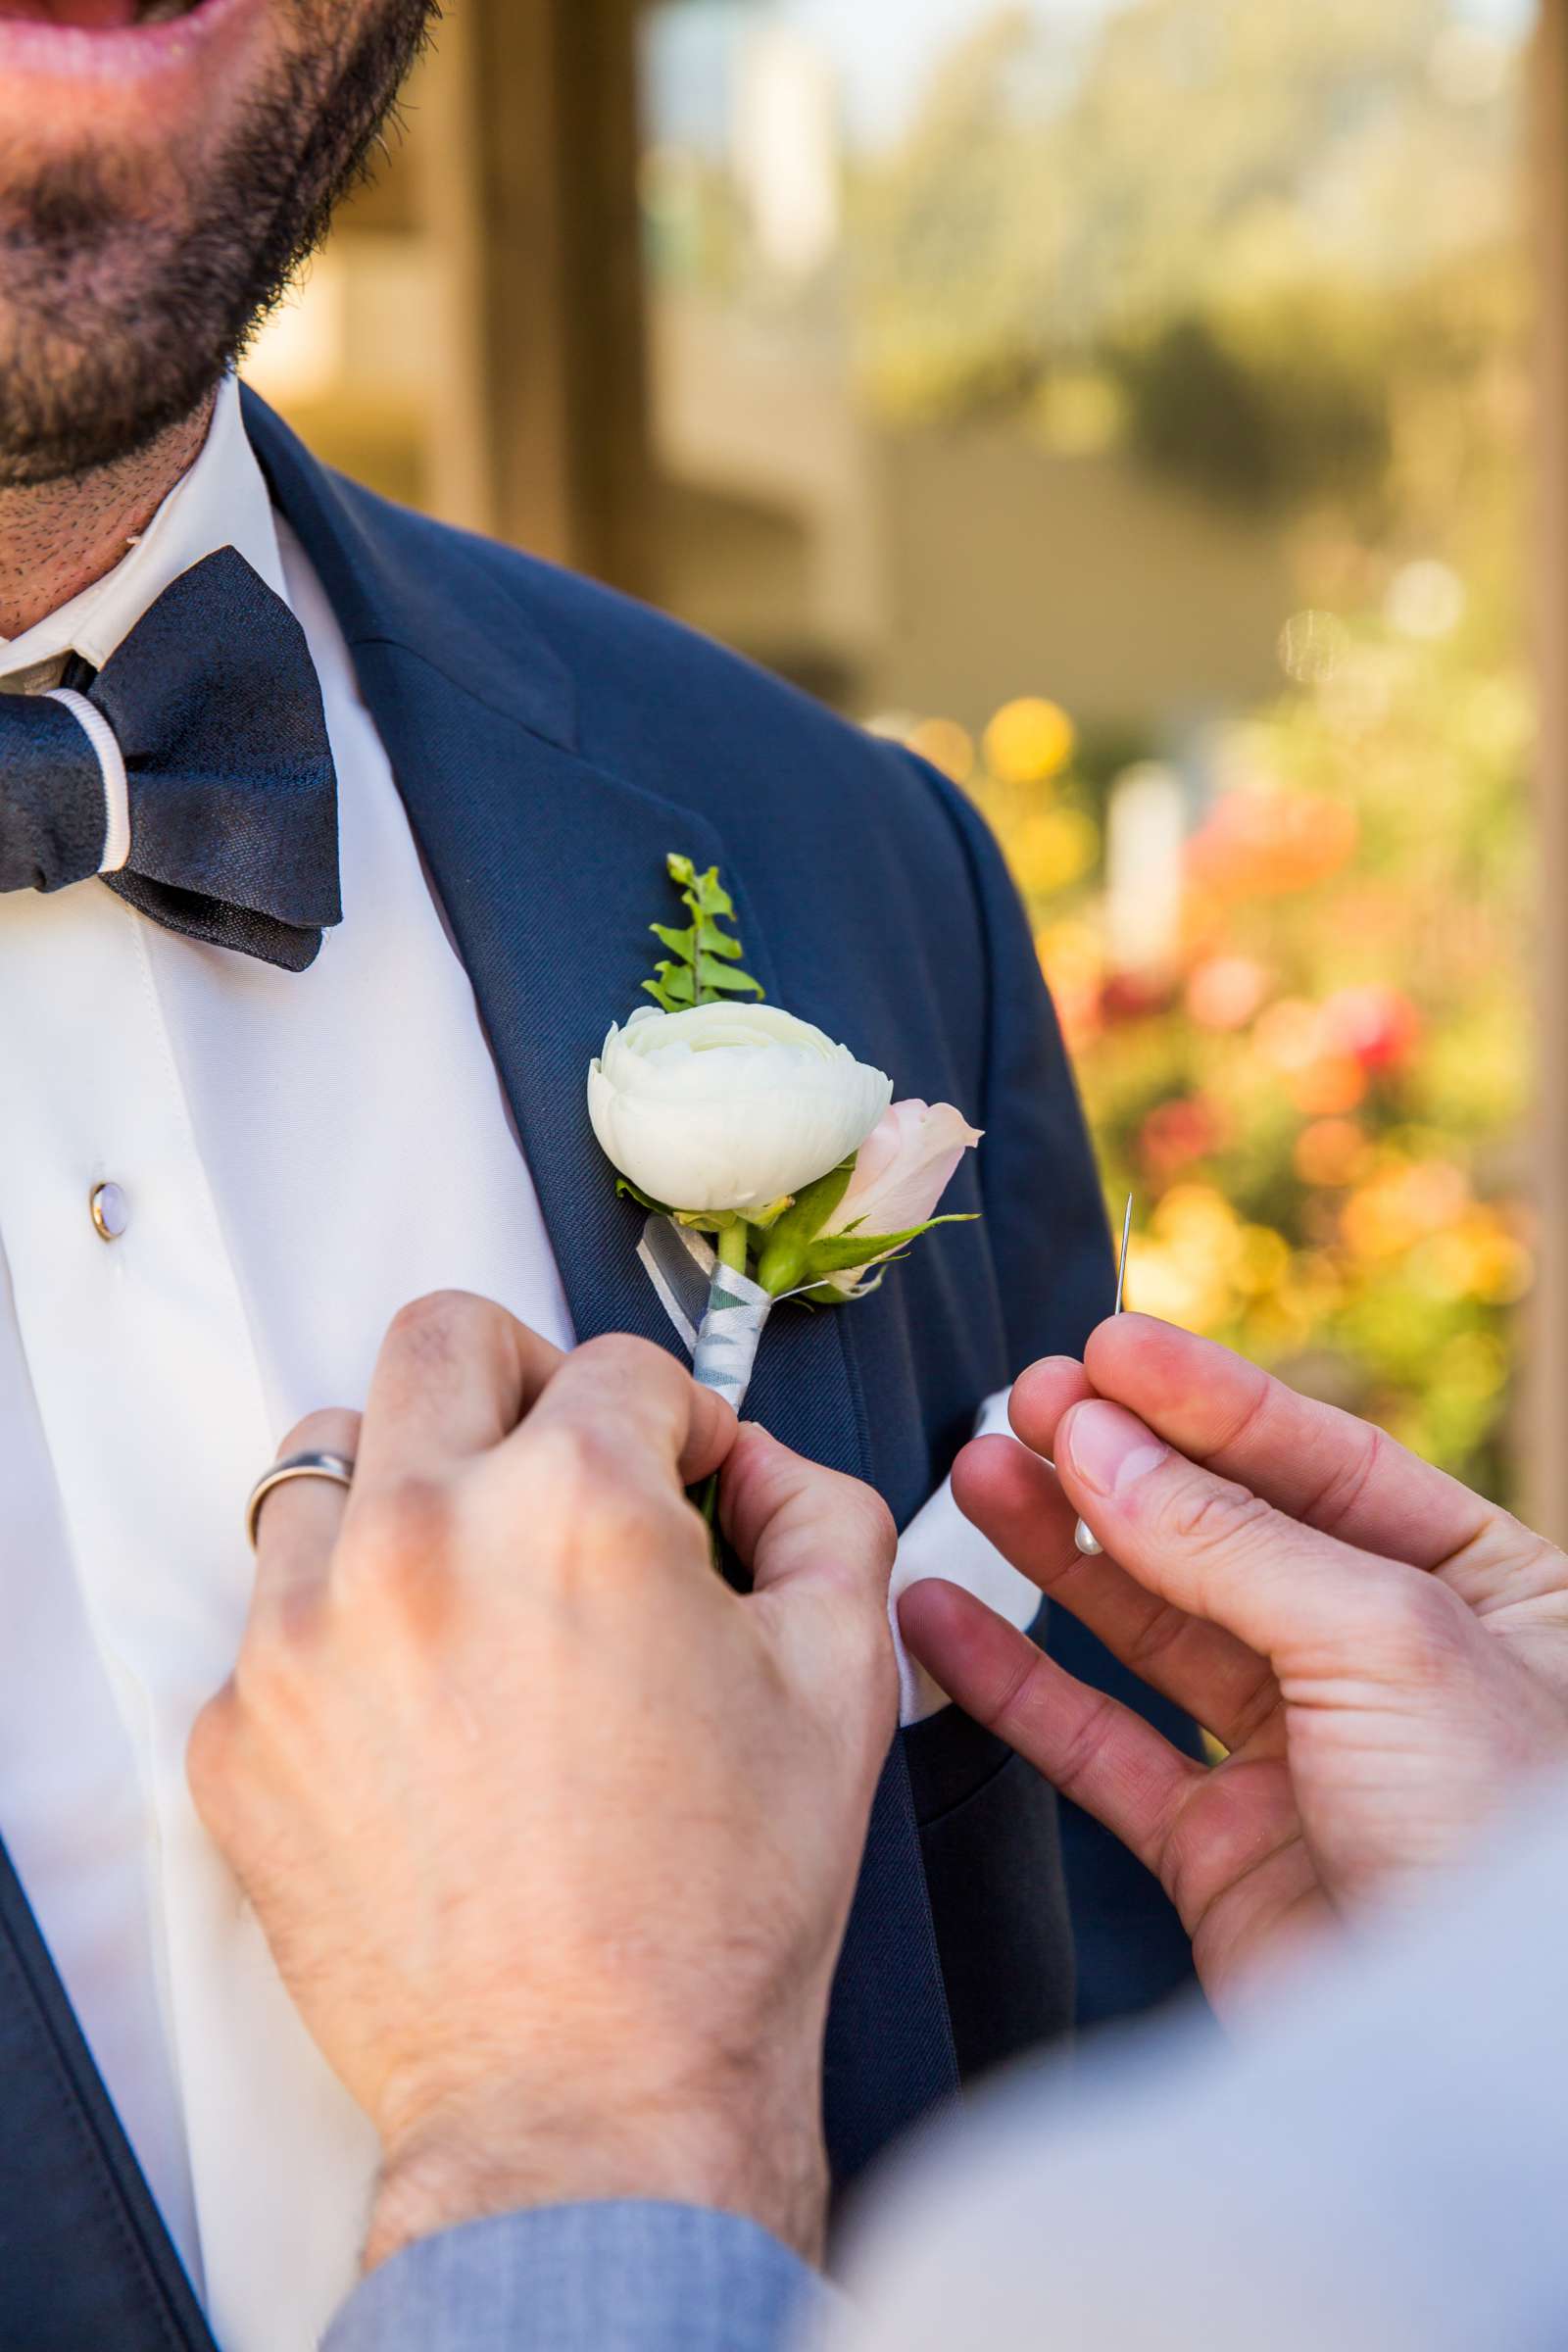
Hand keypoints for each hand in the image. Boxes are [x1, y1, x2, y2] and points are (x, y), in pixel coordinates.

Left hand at [188, 1294, 897, 2269]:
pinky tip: (420, 1706)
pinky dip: (344, 1623)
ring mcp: (306, 1633)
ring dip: (412, 1487)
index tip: (687, 1480)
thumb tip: (762, 1469)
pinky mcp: (241, 1730)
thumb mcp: (843, 1679)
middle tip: (567, 1462)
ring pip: (327, 1455)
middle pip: (444, 1340)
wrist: (590, 2098)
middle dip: (528, 1379)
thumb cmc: (716, 1912)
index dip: (683, 1421)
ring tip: (475, 1582)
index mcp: (577, 1505)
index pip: (623, 1367)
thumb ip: (823, 1516)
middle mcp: (423, 1537)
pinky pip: (273, 1610)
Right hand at [901, 1314, 1567, 2012]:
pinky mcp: (1224, 1856)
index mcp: (1482, 1594)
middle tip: (1025, 1403)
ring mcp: (1303, 1762)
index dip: (1208, 1399)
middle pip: (1226, 1534)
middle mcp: (1387, 1668)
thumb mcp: (1390, 1645)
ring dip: (1056, 1550)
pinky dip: (1016, 1683)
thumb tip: (1107, 1447)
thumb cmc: (1505, 1858)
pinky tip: (946, 1622)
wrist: (1478, 2087)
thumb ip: (1234, 1542)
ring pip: (1153, 1628)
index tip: (1105, 1350)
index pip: (1325, 1462)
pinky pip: (1101, 1746)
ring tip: (975, 1475)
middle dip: (1121, 1465)